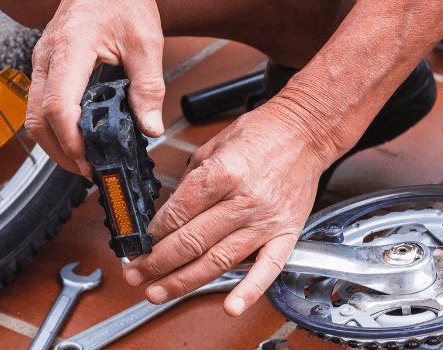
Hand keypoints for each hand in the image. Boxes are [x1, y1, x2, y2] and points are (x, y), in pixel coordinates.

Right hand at [24, 0, 166, 176]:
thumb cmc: (122, 0)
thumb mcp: (146, 42)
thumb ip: (148, 87)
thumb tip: (150, 127)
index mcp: (70, 50)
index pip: (57, 106)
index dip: (70, 140)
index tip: (90, 159)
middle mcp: (47, 57)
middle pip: (37, 119)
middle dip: (59, 151)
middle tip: (88, 169)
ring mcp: (42, 62)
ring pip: (33, 116)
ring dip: (54, 143)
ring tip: (83, 159)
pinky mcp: (46, 66)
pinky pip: (39, 104)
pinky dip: (54, 127)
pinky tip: (77, 136)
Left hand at [122, 103, 329, 315]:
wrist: (306, 131)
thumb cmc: (262, 134)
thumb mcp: (213, 145)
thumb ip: (191, 181)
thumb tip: (170, 213)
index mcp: (223, 173)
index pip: (178, 213)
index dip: (153, 235)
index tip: (139, 245)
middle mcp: (244, 200)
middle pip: (191, 241)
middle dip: (157, 263)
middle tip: (136, 274)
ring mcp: (265, 221)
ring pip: (218, 260)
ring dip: (183, 281)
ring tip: (158, 291)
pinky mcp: (285, 234)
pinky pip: (266, 269)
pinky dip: (248, 291)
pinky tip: (231, 307)